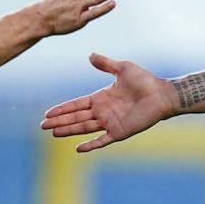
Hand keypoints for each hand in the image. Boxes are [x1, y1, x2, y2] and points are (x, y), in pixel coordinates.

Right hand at [41, 53, 175, 151]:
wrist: (161, 94)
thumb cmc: (144, 80)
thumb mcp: (122, 68)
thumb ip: (105, 63)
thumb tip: (89, 55)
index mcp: (101, 98)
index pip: (76, 104)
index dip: (62, 108)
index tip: (47, 113)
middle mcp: (102, 112)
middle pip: (76, 117)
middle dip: (59, 121)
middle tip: (42, 126)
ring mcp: (110, 123)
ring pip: (84, 128)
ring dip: (68, 130)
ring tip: (53, 133)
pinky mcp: (119, 132)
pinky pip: (102, 141)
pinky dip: (90, 145)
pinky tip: (78, 149)